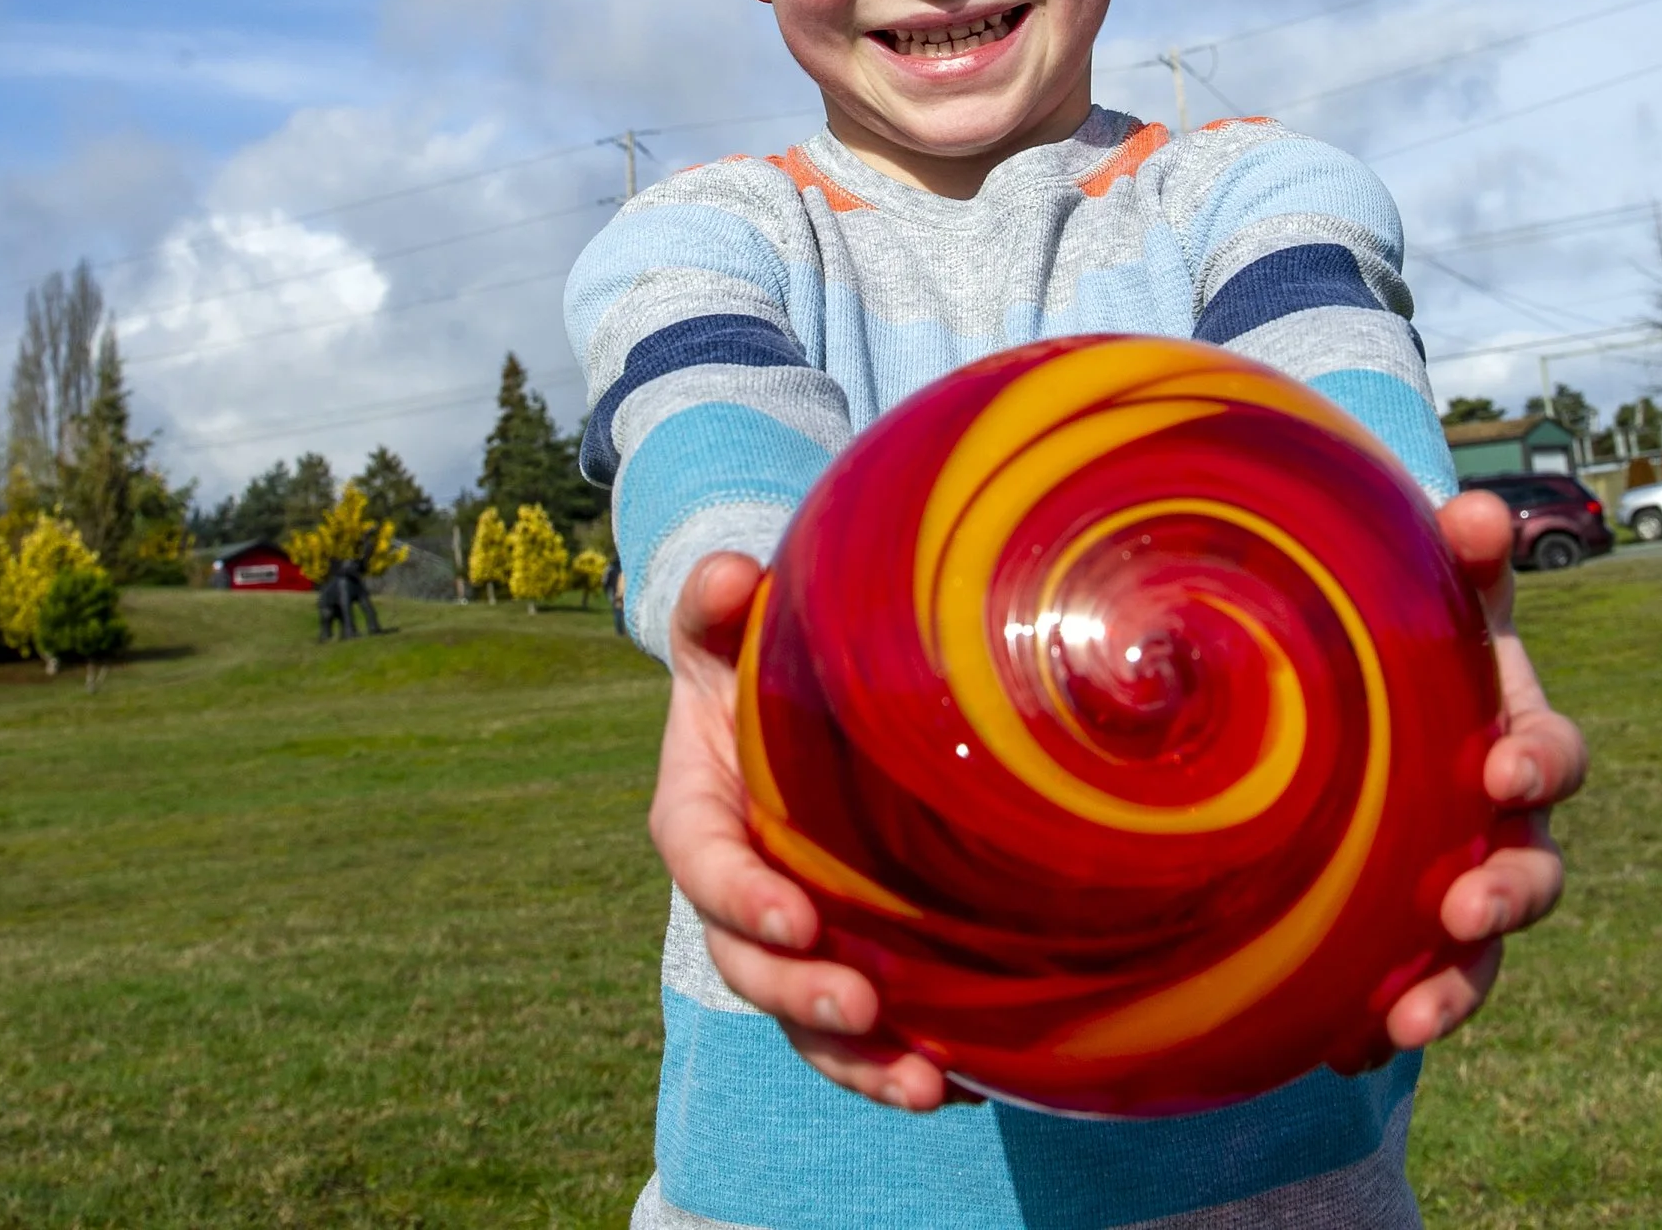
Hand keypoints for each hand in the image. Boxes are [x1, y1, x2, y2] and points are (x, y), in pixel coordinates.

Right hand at [648, 551, 956, 1110]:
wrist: (800, 704)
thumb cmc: (758, 661)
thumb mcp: (728, 625)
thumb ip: (718, 602)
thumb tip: (731, 575)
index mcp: (698, 815)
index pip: (704, 866)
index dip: (742, 897)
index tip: (794, 918)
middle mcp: (740, 892)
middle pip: (752, 964)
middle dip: (803, 997)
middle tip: (863, 1010)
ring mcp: (794, 937)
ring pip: (807, 1020)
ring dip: (858, 1061)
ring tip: (921, 1087)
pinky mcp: (849, 959)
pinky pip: (867, 1028)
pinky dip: (904, 1060)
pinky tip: (963, 1082)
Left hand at [1384, 488, 1588, 1050]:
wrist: (1362, 702)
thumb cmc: (1407, 633)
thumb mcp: (1431, 587)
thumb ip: (1458, 552)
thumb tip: (1476, 509)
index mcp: (1515, 739)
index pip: (1551, 756)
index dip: (1537, 764)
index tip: (1503, 771)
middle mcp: (1503, 827)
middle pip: (1534, 874)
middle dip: (1508, 897)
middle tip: (1467, 909)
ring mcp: (1459, 889)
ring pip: (1477, 956)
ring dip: (1451, 990)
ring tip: (1405, 1022)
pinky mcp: (1405, 941)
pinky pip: (1403, 992)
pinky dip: (1378, 1024)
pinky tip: (1336, 1048)